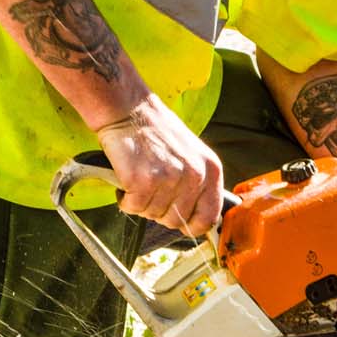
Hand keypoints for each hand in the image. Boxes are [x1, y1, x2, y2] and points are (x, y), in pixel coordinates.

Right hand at [98, 96, 223, 235]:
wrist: (130, 110)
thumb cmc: (158, 131)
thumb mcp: (193, 154)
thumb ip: (198, 184)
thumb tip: (196, 219)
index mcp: (210, 170)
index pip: (209, 217)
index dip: (192, 226)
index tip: (181, 224)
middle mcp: (194, 176)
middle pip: (176, 220)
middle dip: (160, 211)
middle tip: (150, 191)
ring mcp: (168, 179)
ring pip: (152, 214)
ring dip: (141, 203)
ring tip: (138, 179)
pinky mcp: (142, 181)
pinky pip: (132, 207)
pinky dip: (125, 199)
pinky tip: (126, 181)